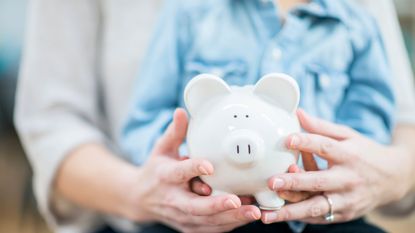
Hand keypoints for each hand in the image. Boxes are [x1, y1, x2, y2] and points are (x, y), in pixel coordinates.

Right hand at [125, 108, 260, 232]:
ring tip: (253, 212)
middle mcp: (173, 199)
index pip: (180, 172)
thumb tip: (182, 111)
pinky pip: (210, 229)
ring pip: (206, 221)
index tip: (209, 166)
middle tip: (238, 201)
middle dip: (217, 205)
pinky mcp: (188, 227)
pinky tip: (246, 218)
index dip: (193, 169)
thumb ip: (175, 132)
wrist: (140, 198)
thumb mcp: (162, 148)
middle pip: (195, 206)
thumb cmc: (156, 169)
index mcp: (165, 176)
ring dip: (230, 218)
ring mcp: (180, 216)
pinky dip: (228, 225)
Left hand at [263, 109, 411, 223]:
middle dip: (294, 182)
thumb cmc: (363, 153)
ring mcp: (347, 199)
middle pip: (319, 181)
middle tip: (272, 182)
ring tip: (268, 214)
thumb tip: (297, 113)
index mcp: (349, 155)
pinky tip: (280, 217)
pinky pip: (319, 218)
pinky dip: (299, 218)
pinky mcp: (344, 214)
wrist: (392, 178)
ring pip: (317, 207)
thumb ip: (320, 127)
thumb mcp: (347, 136)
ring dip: (291, 211)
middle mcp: (348, 179)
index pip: (326, 147)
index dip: (306, 143)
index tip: (287, 139)